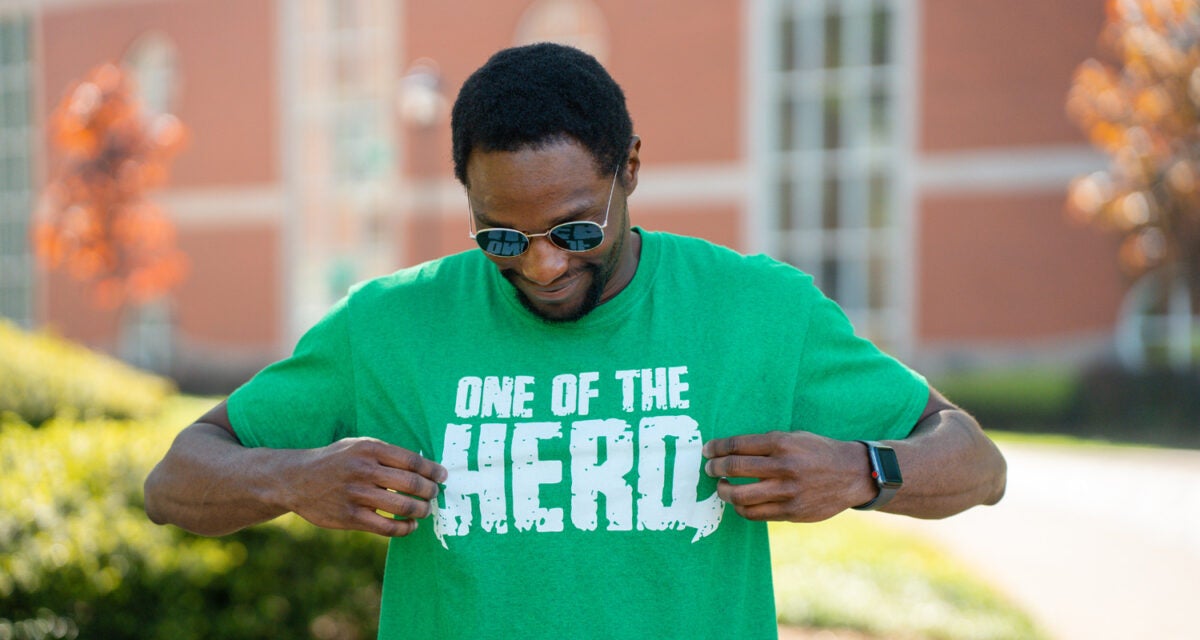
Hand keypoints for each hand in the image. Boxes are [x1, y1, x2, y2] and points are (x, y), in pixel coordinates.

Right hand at [281, 438, 447, 536]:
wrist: (295, 479)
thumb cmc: (335, 460)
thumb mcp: (357, 446)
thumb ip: (386, 453)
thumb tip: (423, 466)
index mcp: (369, 449)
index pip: (412, 460)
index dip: (432, 470)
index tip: (442, 476)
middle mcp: (364, 470)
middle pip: (411, 484)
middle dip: (430, 491)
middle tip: (435, 494)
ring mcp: (356, 495)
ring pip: (402, 506)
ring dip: (421, 510)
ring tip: (425, 510)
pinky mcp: (350, 517)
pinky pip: (387, 527)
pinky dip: (405, 528)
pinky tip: (410, 526)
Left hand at [702, 431, 870, 522]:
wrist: (853, 474)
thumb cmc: (818, 452)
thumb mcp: (795, 438)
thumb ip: (767, 444)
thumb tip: (731, 451)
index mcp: (782, 443)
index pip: (738, 445)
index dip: (717, 448)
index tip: (707, 451)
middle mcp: (783, 467)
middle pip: (735, 468)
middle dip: (715, 469)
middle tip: (709, 469)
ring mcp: (788, 491)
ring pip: (741, 496)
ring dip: (724, 492)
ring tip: (722, 487)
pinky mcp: (792, 512)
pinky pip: (756, 514)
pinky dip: (741, 509)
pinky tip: (739, 502)